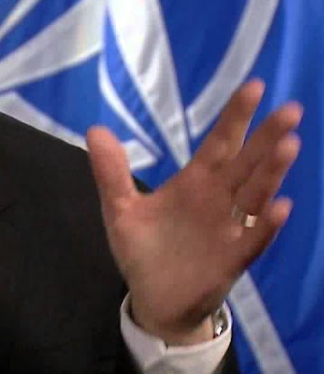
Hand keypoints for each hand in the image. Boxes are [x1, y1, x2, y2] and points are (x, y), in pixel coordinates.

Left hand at [86, 80, 301, 344]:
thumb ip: (111, 172)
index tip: (255, 86)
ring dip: (272, 172)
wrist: (153, 299)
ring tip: (289, 145)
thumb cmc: (143, 250)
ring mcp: (229, 228)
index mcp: (194, 183)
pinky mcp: (231, 259)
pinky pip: (253, 240)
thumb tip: (96, 129)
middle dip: (266, 137)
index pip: (219, 143)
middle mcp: (218, 200)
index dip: (236, 117)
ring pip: (256, 195)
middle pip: (246, 163)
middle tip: (290, 109)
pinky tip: (280, 208)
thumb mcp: (120, 209)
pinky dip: (266, 225)